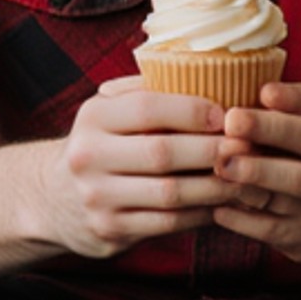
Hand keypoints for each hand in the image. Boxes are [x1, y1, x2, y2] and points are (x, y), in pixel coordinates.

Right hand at [40, 78, 234, 258]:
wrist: (52, 198)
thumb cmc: (100, 145)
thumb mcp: (108, 111)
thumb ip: (145, 91)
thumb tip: (205, 70)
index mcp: (93, 118)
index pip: (147, 108)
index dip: (192, 110)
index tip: (227, 114)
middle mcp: (88, 156)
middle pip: (162, 153)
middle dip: (212, 150)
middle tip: (248, 147)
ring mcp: (97, 197)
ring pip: (170, 194)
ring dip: (215, 186)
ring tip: (245, 177)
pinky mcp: (109, 230)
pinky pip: (167, 223)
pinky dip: (201, 214)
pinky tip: (222, 204)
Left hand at [209, 80, 300, 266]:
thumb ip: (282, 107)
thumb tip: (231, 89)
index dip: (295, 97)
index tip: (264, 91)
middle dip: (270, 129)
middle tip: (231, 122)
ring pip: (296, 185)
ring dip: (256, 173)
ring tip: (221, 164)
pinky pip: (275, 226)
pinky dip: (245, 217)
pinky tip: (218, 207)